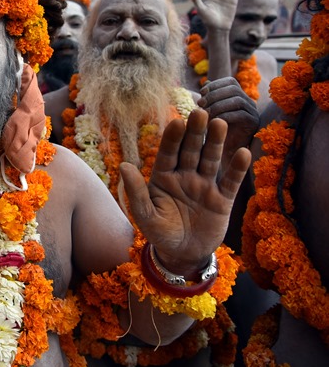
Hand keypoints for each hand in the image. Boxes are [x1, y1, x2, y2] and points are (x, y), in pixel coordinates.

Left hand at [120, 108, 249, 275]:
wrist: (183, 254)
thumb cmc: (160, 233)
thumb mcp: (145, 215)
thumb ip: (137, 192)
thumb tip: (123, 165)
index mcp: (163, 177)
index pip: (167, 153)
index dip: (172, 138)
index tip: (176, 121)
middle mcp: (184, 176)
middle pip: (190, 151)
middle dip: (195, 133)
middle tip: (200, 112)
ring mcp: (204, 186)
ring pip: (210, 160)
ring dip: (215, 143)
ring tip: (219, 123)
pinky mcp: (222, 200)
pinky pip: (230, 182)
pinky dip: (236, 168)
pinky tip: (242, 152)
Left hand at [198, 77, 258, 158]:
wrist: (224, 151)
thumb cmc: (214, 129)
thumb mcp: (209, 110)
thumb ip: (209, 97)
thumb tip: (207, 82)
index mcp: (238, 95)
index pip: (230, 81)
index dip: (215, 84)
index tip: (201, 92)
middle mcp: (248, 101)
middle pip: (234, 89)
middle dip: (215, 94)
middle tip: (201, 103)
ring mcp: (253, 112)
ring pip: (237, 100)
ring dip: (218, 104)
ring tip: (206, 112)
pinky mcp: (254, 123)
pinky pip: (241, 114)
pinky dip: (225, 115)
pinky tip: (214, 120)